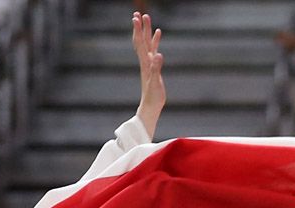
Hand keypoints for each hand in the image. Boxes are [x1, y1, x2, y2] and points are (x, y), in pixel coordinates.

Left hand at [133, 12, 164, 136]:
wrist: (150, 106)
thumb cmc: (152, 97)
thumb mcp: (155, 83)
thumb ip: (156, 69)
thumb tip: (158, 55)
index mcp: (145, 63)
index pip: (140, 43)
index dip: (138, 31)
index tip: (136, 18)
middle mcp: (145, 61)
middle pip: (141, 40)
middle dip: (140, 27)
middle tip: (139, 13)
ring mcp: (149, 63)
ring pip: (147, 43)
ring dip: (146, 30)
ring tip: (146, 17)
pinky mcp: (153, 66)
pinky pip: (153, 49)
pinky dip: (155, 40)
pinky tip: (157, 33)